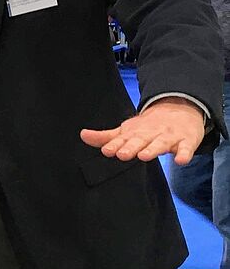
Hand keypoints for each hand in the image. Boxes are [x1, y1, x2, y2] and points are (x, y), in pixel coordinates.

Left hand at [80, 98, 205, 165]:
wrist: (180, 108)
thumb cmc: (148, 126)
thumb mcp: (127, 130)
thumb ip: (106, 137)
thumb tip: (82, 135)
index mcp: (135, 133)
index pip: (123, 140)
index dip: (114, 145)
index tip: (107, 150)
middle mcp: (150, 134)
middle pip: (140, 141)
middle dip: (131, 147)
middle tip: (122, 154)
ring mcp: (169, 137)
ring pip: (160, 143)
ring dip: (153, 149)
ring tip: (145, 155)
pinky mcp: (186, 141)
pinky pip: (186, 148)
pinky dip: (184, 154)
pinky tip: (180, 160)